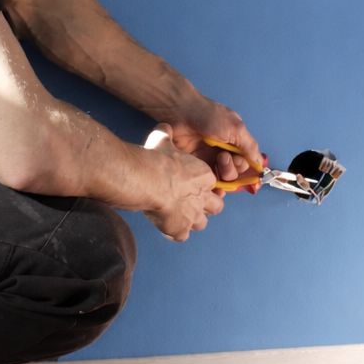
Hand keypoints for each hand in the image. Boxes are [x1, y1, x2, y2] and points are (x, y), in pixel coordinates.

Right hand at [141, 125, 224, 240]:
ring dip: (192, 221)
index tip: (191, 184)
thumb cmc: (157, 158)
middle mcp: (203, 197)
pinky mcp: (180, 230)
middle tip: (190, 202)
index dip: (203, 185)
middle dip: (206, 206)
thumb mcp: (162, 139)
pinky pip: (181, 236)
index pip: (212, 183)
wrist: (147, 180)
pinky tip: (165, 227)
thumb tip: (164, 127)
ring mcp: (193, 215)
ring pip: (202, 223)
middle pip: (216, 206)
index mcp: (203, 176)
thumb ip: (166, 135)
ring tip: (178, 217)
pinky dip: (175, 233)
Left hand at [163, 98, 263, 185]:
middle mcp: (224, 151)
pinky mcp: (196, 164)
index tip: (245, 168)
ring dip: (226, 174)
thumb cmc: (209, 116)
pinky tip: (214, 186)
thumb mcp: (235, 129)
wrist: (179, 112)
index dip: (248, 168)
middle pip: (236, 172)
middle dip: (234, 168)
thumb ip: (250, 147)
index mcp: (235, 141)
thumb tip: (260, 165)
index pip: (247, 162)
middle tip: (224, 156)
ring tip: (218, 160)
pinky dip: (214, 185)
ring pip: (224, 177)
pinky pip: (208, 180)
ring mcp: (210, 158)